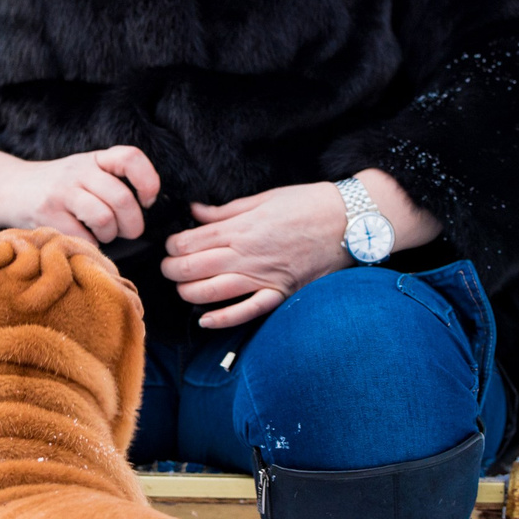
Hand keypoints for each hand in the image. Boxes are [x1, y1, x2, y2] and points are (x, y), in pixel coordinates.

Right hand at [0, 145, 160, 243]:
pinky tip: (82, 239)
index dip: (148, 180)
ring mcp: (62, 192)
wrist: (7, 188)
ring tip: (103, 235)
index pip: (130, 158)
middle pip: (122, 198)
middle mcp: (79, 171)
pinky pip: (82, 236)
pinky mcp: (47, 213)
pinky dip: (88, 244)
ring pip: (104, 217)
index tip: (147, 199)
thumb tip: (144, 211)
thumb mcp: (83, 171)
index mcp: (94, 159)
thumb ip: (111, 180)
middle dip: (133, 223)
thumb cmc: (56, 187)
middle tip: (128, 231)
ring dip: (110, 235)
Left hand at [161, 170, 442, 328]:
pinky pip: (246, 311)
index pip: (189, 241)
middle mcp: (246, 254)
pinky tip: (205, 320)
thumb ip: (226, 210)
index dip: (172, 246)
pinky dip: (223, 319)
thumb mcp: (264, 198)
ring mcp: (263, 276)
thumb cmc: (309, 205)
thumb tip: (196, 211)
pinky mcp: (280, 293)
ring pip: (211, 291)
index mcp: (240, 227)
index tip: (170, 246)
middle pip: (192, 268)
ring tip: (183, 288)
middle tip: (169, 268)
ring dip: (188, 292)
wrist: (349, 220)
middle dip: (172, 270)